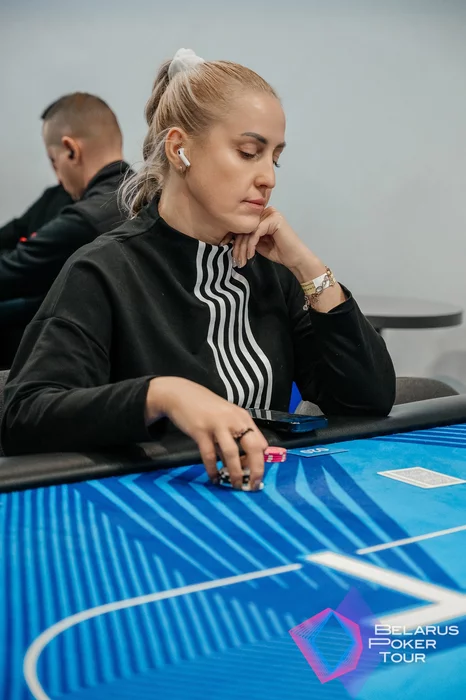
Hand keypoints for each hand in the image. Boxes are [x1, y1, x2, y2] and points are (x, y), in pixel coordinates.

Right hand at [145, 377, 267, 489]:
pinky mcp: (200, 431)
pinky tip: (214, 478)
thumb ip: (236, 435)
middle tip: (253, 486)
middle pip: (252, 448)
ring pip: (231, 453)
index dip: (261, 461)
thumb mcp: (227, 417)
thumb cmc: (206, 408)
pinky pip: (209, 455)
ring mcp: (217, 425)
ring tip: (234, 485)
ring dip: (235, 473)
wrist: (180, 394)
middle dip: (255, 470)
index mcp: (243, 418)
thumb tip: (244, 462)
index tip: (257, 474)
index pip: (260, 442)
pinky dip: (212, 469)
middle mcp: (234, 420)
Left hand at [232, 207, 312, 270]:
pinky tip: (250, 255)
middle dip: (238, 246)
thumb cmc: (278, 252)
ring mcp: (271, 214)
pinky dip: (251, 245)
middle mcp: (266, 212)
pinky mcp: (274, 220)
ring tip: (242, 260)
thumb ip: (247, 237)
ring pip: (249, 230)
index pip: (243, 225)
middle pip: (245, 227)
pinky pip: (256, 232)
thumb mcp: (257, 244)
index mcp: (262, 216)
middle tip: (236, 260)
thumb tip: (229, 237)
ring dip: (243, 248)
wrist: (295, 258)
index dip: (234, 239)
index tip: (228, 251)